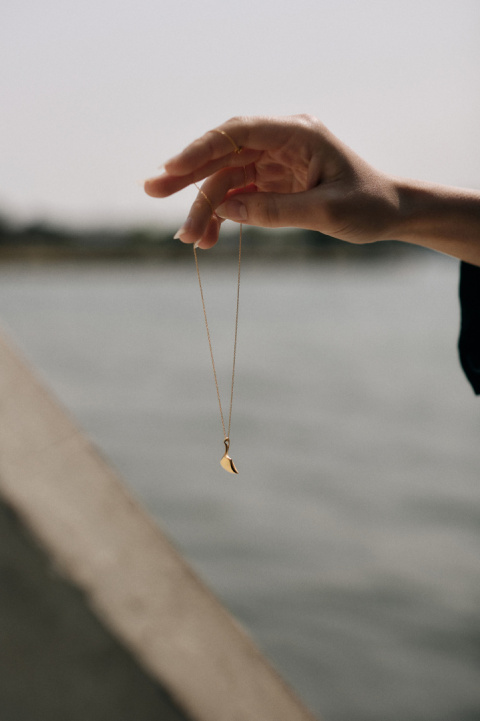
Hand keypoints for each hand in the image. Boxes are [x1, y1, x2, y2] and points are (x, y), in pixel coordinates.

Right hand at [144, 114, 399, 248]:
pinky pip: (237, 198)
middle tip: (151, 190)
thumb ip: (276, 211)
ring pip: (226, 180)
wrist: (389, 213)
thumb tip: (227, 212)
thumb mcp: (326, 212)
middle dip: (187, 175)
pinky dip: (222, 218)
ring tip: (189, 240)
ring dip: (204, 208)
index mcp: (297, 133)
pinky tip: (209, 239)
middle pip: (223, 153)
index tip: (172, 169)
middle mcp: (280, 143)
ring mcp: (273, 163)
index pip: (238, 132)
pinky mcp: (272, 184)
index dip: (201, 148)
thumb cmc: (367, 206)